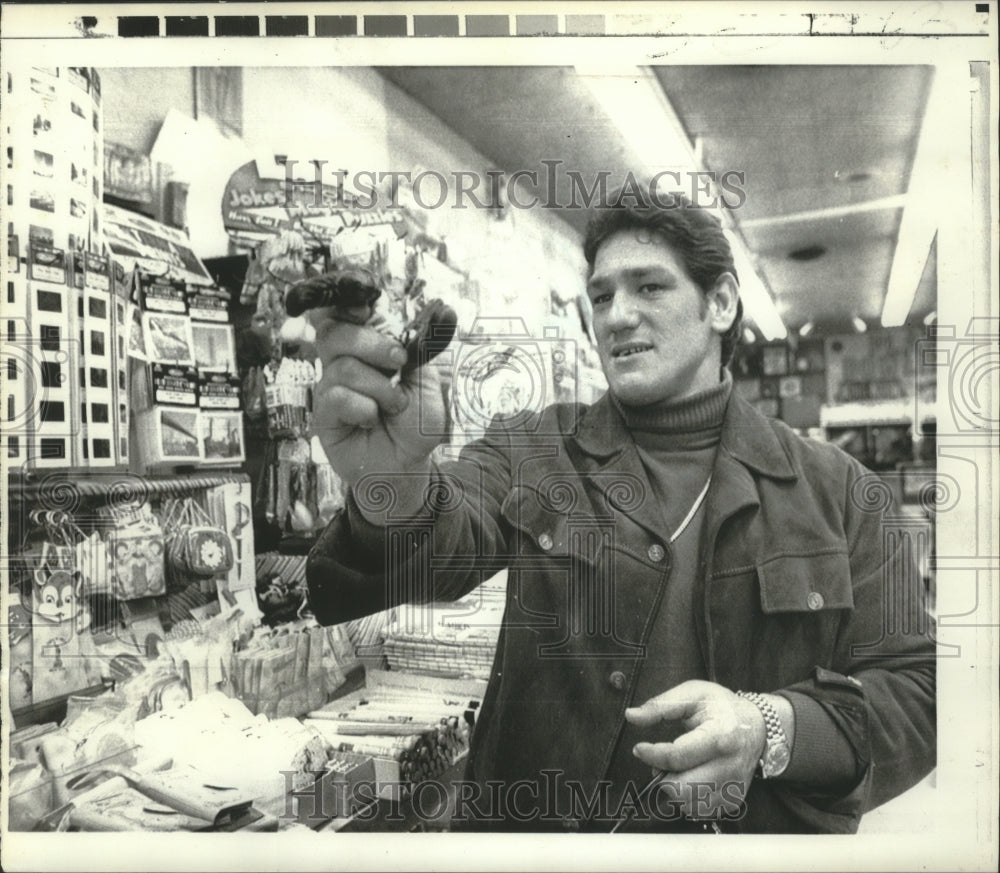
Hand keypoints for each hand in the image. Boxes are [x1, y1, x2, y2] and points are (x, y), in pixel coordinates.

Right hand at [309, 310, 447, 516]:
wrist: (407, 466)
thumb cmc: (414, 425)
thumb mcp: (428, 383)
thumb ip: (421, 350)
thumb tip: (439, 311)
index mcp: (370, 346)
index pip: (346, 310)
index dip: (346, 297)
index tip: (365, 300)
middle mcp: (345, 360)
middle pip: (334, 328)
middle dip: (371, 342)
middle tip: (398, 362)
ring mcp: (331, 385)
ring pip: (341, 364)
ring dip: (378, 386)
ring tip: (394, 406)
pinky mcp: (323, 413)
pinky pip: (335, 395)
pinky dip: (363, 408)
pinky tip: (371, 420)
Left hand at [625, 680, 766, 820]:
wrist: (758, 726)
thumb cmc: (722, 707)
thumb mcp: (692, 694)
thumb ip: (660, 705)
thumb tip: (631, 716)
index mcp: (719, 736)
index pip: (678, 757)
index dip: (652, 755)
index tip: (640, 748)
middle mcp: (729, 766)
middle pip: (683, 789)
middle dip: (662, 776)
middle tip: (661, 761)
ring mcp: (734, 786)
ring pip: (690, 804)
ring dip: (675, 789)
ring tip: (678, 768)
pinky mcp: (734, 799)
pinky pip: (702, 810)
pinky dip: (689, 798)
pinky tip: (692, 777)